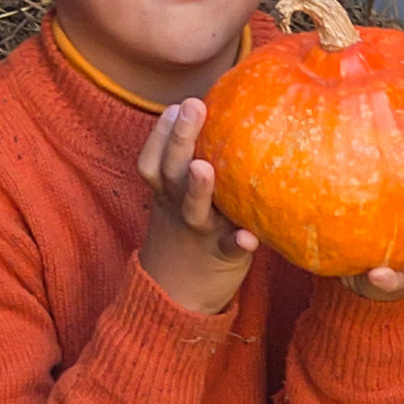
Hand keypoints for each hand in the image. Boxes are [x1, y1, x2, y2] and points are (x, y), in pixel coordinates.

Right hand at [138, 99, 257, 314]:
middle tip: (192, 105)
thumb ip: (187, 167)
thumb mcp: (175, 202)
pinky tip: (249, 237)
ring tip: (203, 167)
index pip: (153, 160)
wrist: (177, 297)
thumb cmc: (185, 235)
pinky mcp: (222, 255)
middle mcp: (178, 208)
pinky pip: (229, 248)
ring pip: (194, 208)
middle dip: (178, 138)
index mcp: (166, 194)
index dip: (160, 134)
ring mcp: (199, 231)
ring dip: (198, 188)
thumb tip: (214, 117)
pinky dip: (238, 242)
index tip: (174, 106)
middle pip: (171, 171)